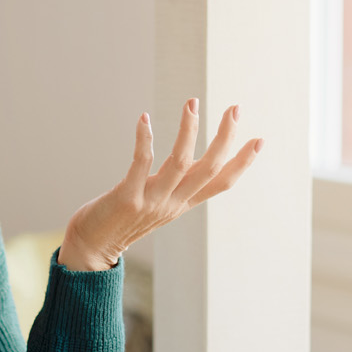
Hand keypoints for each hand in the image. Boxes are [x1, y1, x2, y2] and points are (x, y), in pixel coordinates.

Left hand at [56, 99, 263, 271]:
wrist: (91, 247)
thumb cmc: (121, 220)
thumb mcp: (156, 204)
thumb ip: (173, 185)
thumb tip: (188, 163)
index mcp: (181, 204)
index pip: (221, 184)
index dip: (242, 163)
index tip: (260, 139)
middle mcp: (171, 203)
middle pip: (209, 170)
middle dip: (225, 138)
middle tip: (235, 109)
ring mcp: (151, 201)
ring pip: (180, 163)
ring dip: (189, 131)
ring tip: (192, 103)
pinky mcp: (127, 197)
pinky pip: (141, 163)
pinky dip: (145, 139)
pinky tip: (144, 118)